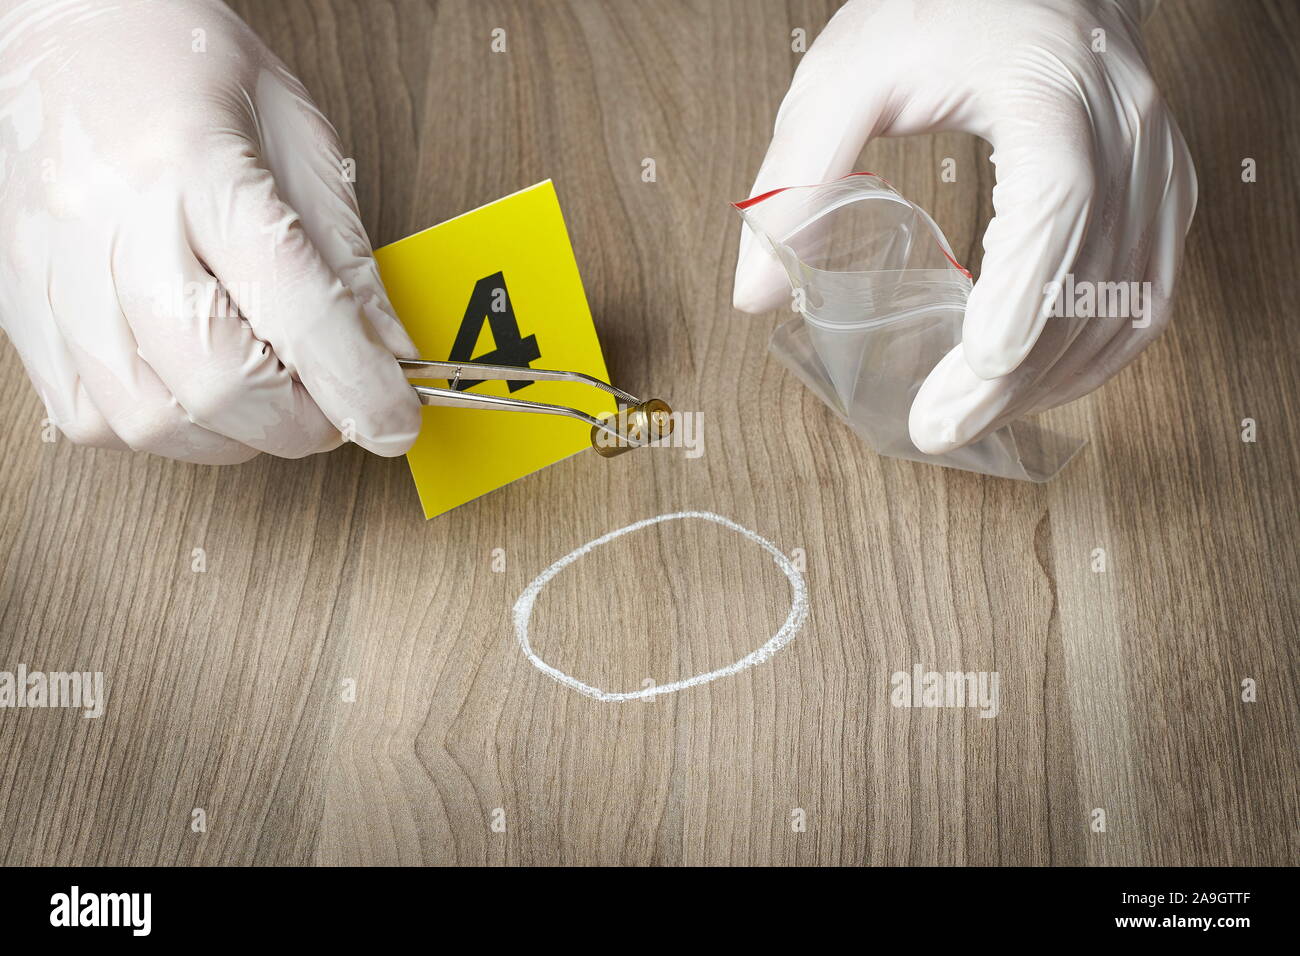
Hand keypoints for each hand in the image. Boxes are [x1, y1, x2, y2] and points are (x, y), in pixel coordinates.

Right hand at [0, 0, 419, 463]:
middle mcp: (113, 220)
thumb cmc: (186, 69)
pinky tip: (191, 383)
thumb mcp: (298, 139)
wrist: (70, 29)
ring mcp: (54, 268)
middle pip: (214, 381)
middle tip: (332, 407)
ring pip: (148, 418)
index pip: (295, 308)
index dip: (357, 385)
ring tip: (266, 392)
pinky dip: (161, 426)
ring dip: (232, 434)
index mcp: (198, 166)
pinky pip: (89, 418)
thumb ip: (345, 257)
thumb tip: (391, 356)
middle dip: (297, 423)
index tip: (395, 419)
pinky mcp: (21, 306)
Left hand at [733, 0, 1196, 454]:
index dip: (1028, 287)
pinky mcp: (1163, 192)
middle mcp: (1123, 127)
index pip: (1059, 196)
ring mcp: (1156, 163)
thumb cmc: (946, 8)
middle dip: (1018, 370)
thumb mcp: (848, 71)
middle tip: (942, 428)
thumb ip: (797, 175)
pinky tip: (1036, 384)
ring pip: (1131, 301)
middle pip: (1093, 271)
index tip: (983, 363)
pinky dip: (1095, 354)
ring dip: (1056, 378)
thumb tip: (755, 293)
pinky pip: (1150, 297)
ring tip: (975, 417)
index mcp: (1048, 86)